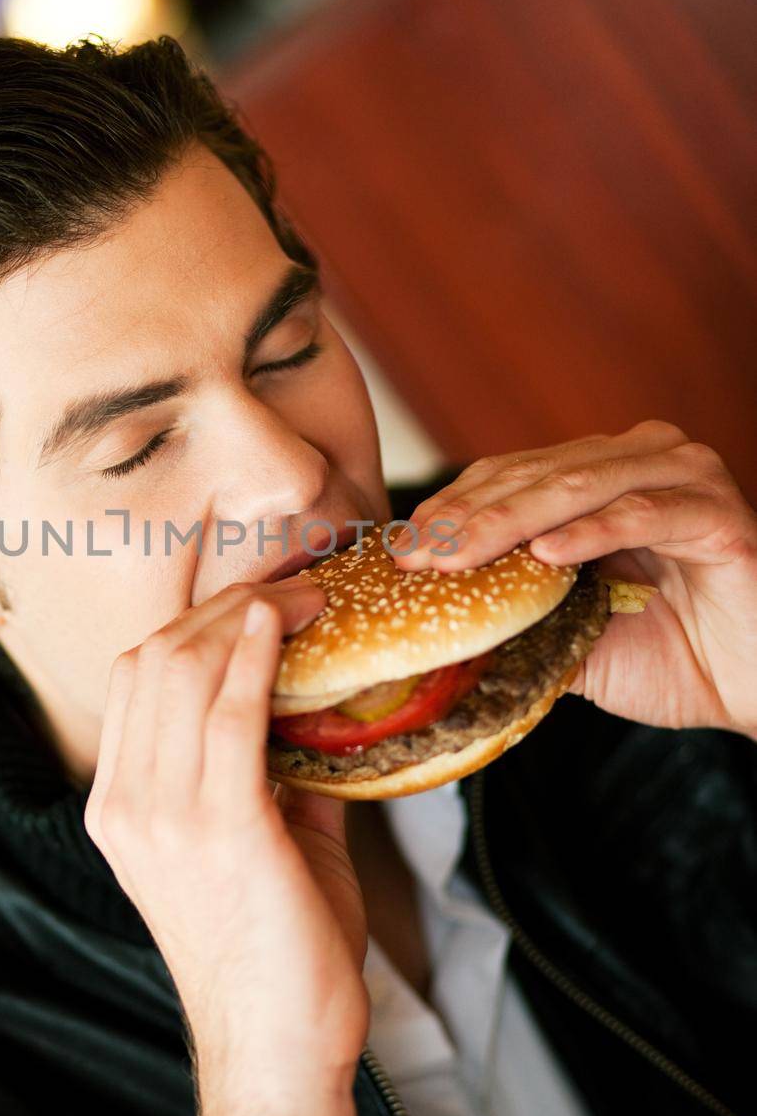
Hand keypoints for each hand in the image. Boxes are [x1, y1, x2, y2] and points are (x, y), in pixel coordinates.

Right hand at [84, 575, 384, 1115]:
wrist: (277, 1054)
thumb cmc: (274, 957)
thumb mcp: (258, 846)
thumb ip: (277, 773)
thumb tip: (322, 709)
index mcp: (121, 808)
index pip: (137, 679)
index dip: (196, 623)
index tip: (262, 600)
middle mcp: (126, 806)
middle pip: (154, 659)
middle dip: (225, 605)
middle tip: (297, 585)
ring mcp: (162, 818)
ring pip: (185, 671)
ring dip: (250, 618)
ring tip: (307, 595)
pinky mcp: (219, 832)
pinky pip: (229, 716)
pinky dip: (256, 658)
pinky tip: (286, 626)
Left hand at [390, 420, 756, 739]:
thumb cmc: (674, 655)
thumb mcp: (572, 634)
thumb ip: (515, 614)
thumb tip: (428, 627)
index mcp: (601, 475)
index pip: (508, 476)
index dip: (451, 508)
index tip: (397, 547)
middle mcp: (642, 459)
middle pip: (534, 475)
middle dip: (465, 517)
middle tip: (414, 555)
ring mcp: (684, 478)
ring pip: (579, 486)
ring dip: (510, 521)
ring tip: (456, 555)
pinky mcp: (717, 515)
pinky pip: (642, 514)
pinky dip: (591, 534)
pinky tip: (545, 555)